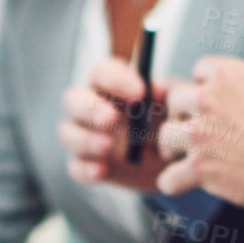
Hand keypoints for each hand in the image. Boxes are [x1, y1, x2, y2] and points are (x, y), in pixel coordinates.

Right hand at [59, 57, 187, 191]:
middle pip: (74, 98)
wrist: (173, 162)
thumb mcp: (175, 106)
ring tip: (108, 146)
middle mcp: (91, 106)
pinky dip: (85, 169)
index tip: (139, 93)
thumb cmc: (170, 121)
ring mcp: (84, 136)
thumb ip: (169, 94)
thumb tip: (157, 88)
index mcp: (112, 84)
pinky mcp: (86, 164)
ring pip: (67, 133)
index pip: (103, 72)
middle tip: (112, 119)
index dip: (116, 80)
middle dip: (90, 108)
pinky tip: (102, 170)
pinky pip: (75, 167)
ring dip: (85, 139)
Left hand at [157, 46, 243, 210]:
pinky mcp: (199, 167)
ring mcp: (200, 134)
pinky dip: (174, 183)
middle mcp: (208, 99)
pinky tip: (186, 183)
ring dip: (174, 148)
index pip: (198, 71)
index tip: (215, 101)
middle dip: (184, 116)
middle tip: (198, 131)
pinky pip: (168, 177)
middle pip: (174, 101)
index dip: (205, 86)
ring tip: (186, 156)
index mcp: (228, 74)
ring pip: (165, 136)